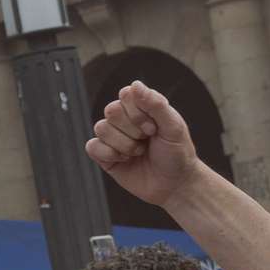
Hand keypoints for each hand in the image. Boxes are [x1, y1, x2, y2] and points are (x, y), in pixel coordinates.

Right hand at [87, 84, 199, 206]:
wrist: (175, 184)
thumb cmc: (177, 152)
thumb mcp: (173, 127)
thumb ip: (156, 104)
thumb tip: (135, 84)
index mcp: (142, 106)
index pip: (126, 95)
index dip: (139, 112)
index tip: (155, 128)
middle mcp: (125, 118)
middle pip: (111, 110)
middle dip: (133, 130)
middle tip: (148, 140)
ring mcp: (113, 136)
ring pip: (101, 127)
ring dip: (124, 144)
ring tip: (139, 152)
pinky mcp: (105, 155)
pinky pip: (92, 147)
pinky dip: (110, 154)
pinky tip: (124, 160)